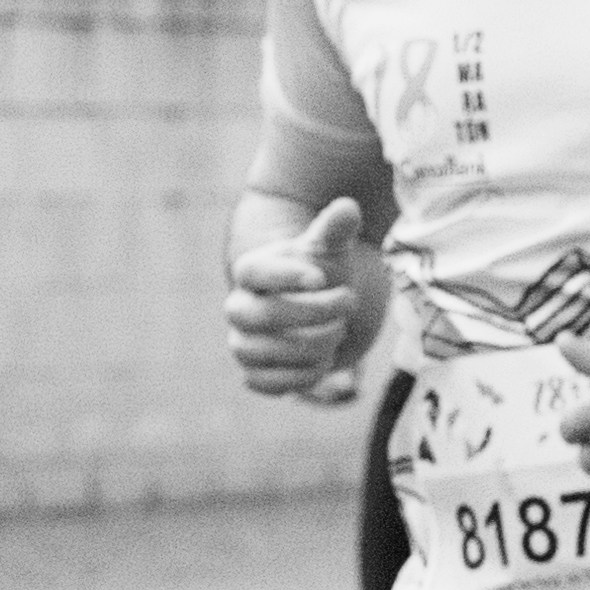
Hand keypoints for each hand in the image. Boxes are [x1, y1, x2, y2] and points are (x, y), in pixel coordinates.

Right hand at [223, 199, 379, 395]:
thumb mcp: (333, 252)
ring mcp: (245, 341)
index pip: (253, 272)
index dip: (287, 276)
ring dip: (309, 347)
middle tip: (349, 303)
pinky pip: (262, 383)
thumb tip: (347, 207)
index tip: (323, 278)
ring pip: (259, 352)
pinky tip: (324, 364)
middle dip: (312, 314)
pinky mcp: (257, 372)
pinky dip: (297, 378)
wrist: (328, 311)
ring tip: (339, 333)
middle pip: (258, 316)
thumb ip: (336, 230)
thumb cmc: (326, 276)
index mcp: (254, 272)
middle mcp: (240, 307)